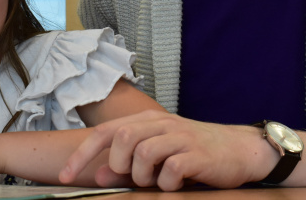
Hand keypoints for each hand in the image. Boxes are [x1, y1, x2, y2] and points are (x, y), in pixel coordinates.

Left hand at [58, 110, 275, 190]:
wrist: (240, 150)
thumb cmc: (194, 154)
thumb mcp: (159, 156)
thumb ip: (129, 165)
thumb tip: (100, 177)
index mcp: (147, 121)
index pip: (105, 132)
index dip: (82, 154)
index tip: (65, 177)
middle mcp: (161, 124)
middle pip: (121, 136)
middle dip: (119, 164)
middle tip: (133, 177)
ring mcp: (179, 137)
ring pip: (143, 152)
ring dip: (143, 176)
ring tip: (157, 181)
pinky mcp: (197, 154)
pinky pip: (170, 169)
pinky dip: (167, 183)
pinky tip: (176, 183)